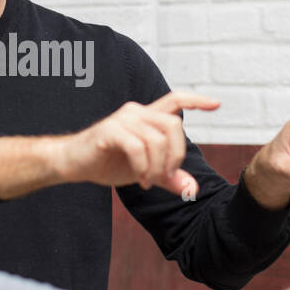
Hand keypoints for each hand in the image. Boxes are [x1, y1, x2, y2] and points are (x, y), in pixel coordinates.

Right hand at [56, 91, 219, 196]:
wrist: (72, 163)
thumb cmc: (107, 162)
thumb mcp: (144, 171)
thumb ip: (168, 177)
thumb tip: (192, 190)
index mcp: (146, 117)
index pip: (176, 100)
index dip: (197, 100)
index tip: (216, 105)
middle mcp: (136, 112)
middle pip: (173, 125)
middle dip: (176, 154)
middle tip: (166, 176)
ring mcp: (122, 119)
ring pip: (157, 139)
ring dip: (157, 166)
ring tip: (148, 181)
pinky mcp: (109, 131)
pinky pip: (137, 147)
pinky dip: (142, 167)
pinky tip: (138, 179)